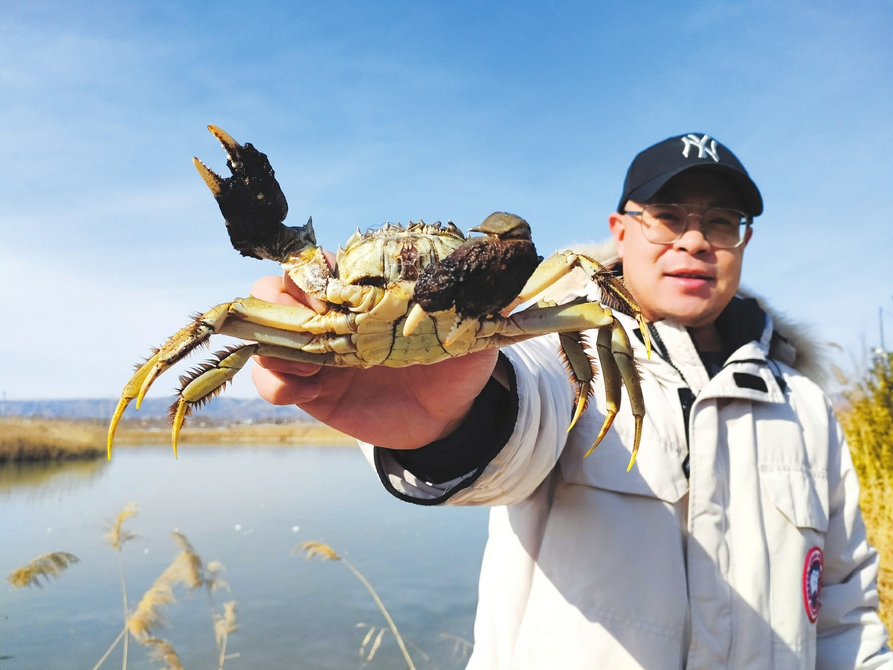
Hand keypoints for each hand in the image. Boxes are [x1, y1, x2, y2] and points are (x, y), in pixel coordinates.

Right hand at [249, 273, 498, 448]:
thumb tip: (503, 276)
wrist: (449, 418)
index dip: (317, 269)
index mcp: (365, 290)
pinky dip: (274, 381)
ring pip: (266, 331)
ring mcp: (317, 351)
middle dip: (282, 300)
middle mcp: (333, 314)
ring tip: (309, 363)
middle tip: (314, 321)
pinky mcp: (310, 390)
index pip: (322, 263)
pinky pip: (272, 381)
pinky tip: (302, 389)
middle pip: (278, 289)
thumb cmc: (457, 363)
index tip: (333, 287)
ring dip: (274, 341)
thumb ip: (475, 304)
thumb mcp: (470, 330)